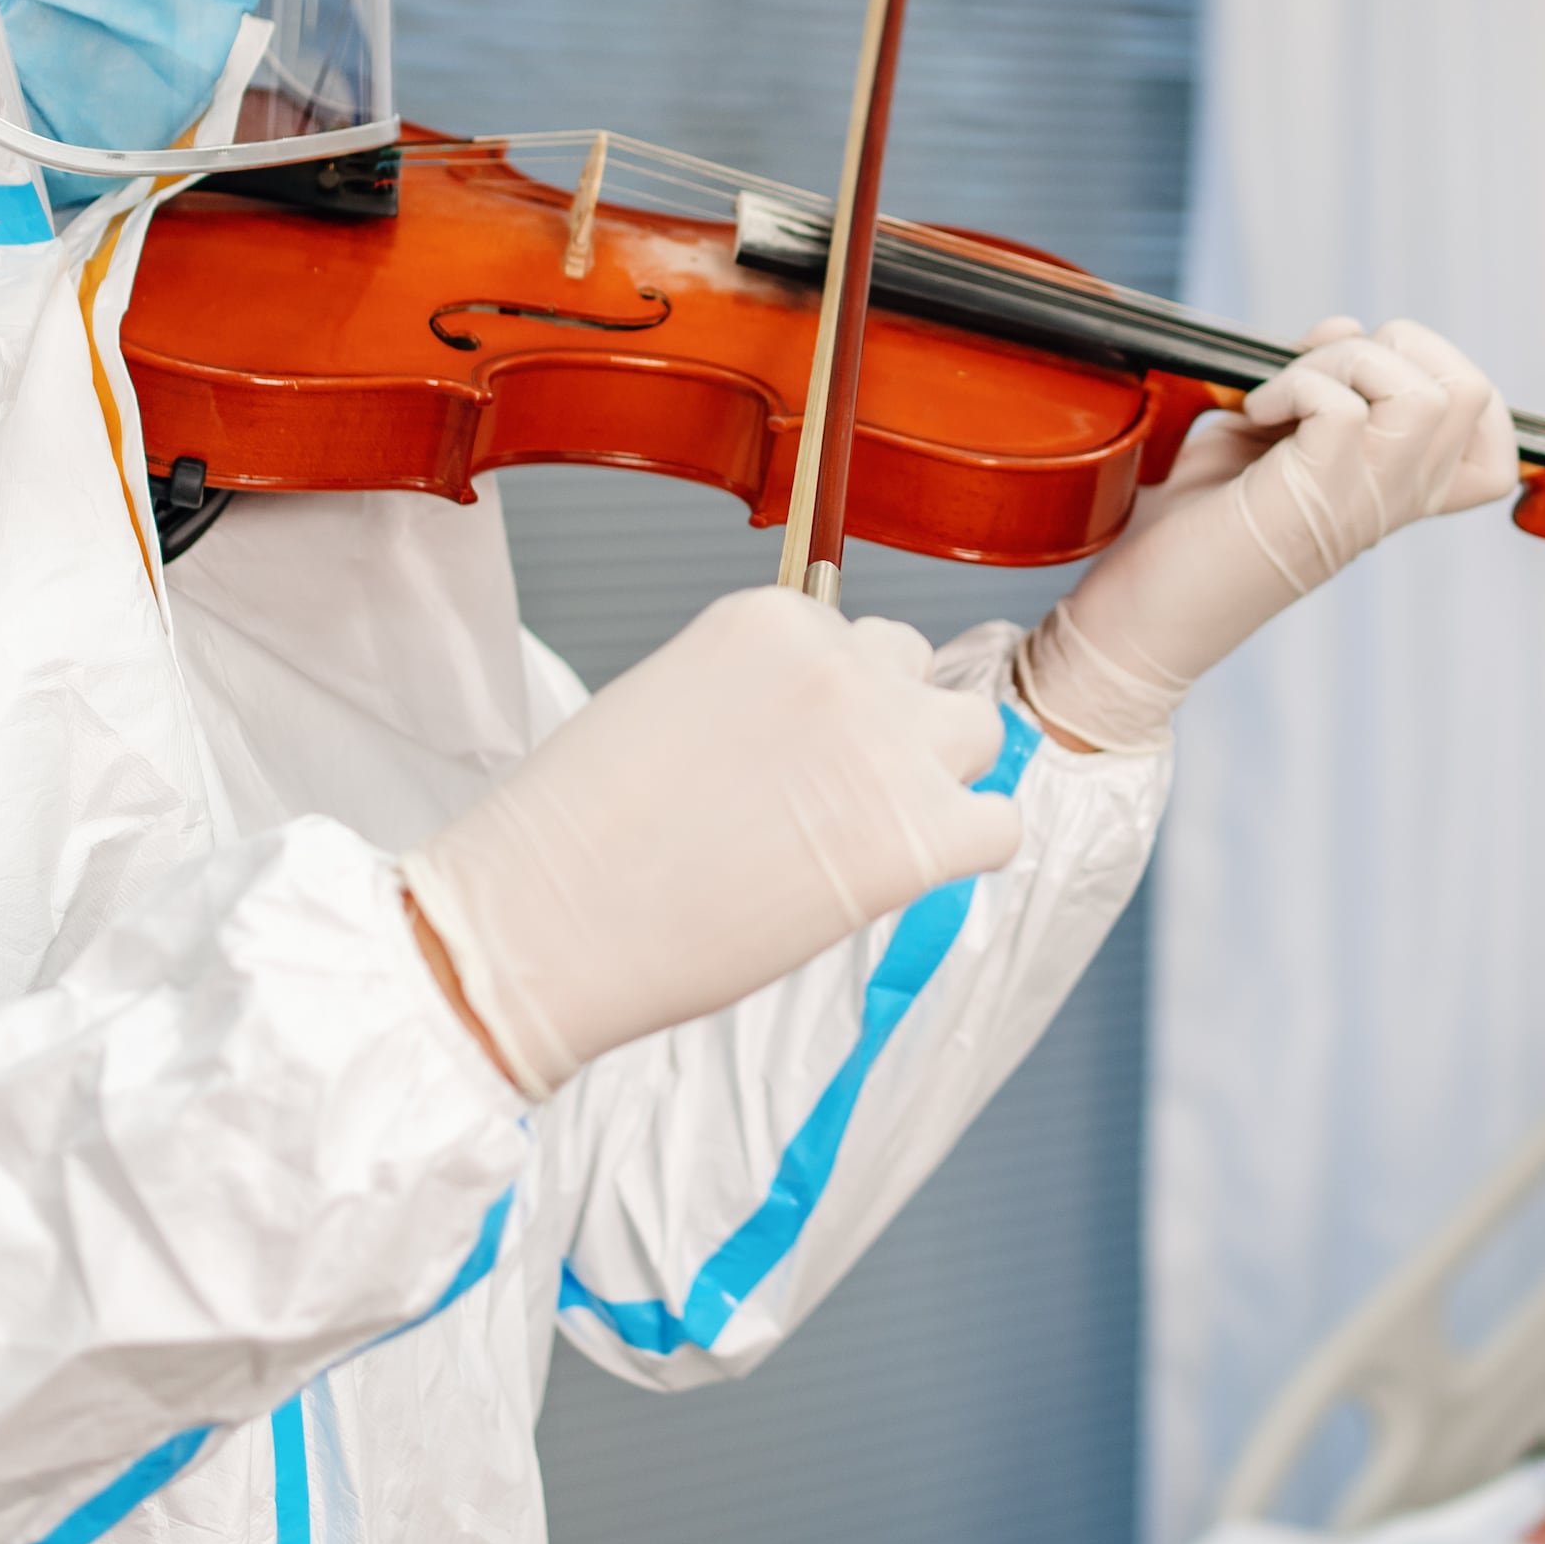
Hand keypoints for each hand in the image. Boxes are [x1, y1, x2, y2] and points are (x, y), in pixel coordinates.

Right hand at [399, 588, 1018, 1092]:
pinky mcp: (916, 838)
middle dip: (888, 726)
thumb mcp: (668, 701)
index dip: (828, 703)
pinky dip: (967, 853)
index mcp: (772, 618)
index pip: (850, 634)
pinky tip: (903, 878)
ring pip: (975, 733)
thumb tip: (818, 728)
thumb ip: (759, 691)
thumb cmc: (579, 832)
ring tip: (865, 836)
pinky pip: (1001, 825)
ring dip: (936, 779)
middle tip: (826, 799)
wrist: (543, 925)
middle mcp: (841, 664)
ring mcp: (886, 747)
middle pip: (917, 670)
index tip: (787, 757)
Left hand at [1014, 316, 1514, 749]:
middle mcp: (1396, 499)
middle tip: (1323, 373)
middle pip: (1472, 389)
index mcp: (1397, 492)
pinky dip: (1292, 385)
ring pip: (1429, 391)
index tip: (1374, 378)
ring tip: (1288, 395)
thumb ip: (1319, 381)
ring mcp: (1363, 497)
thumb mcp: (1274, 434)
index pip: (1493, 442)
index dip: (1449, 380)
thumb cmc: (1201, 532)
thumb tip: (1347, 325)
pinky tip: (1254, 417)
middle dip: (1395, 343)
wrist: (1145, 616)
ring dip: (1348, 360)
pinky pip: (1341, 402)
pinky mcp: (1313, 494)